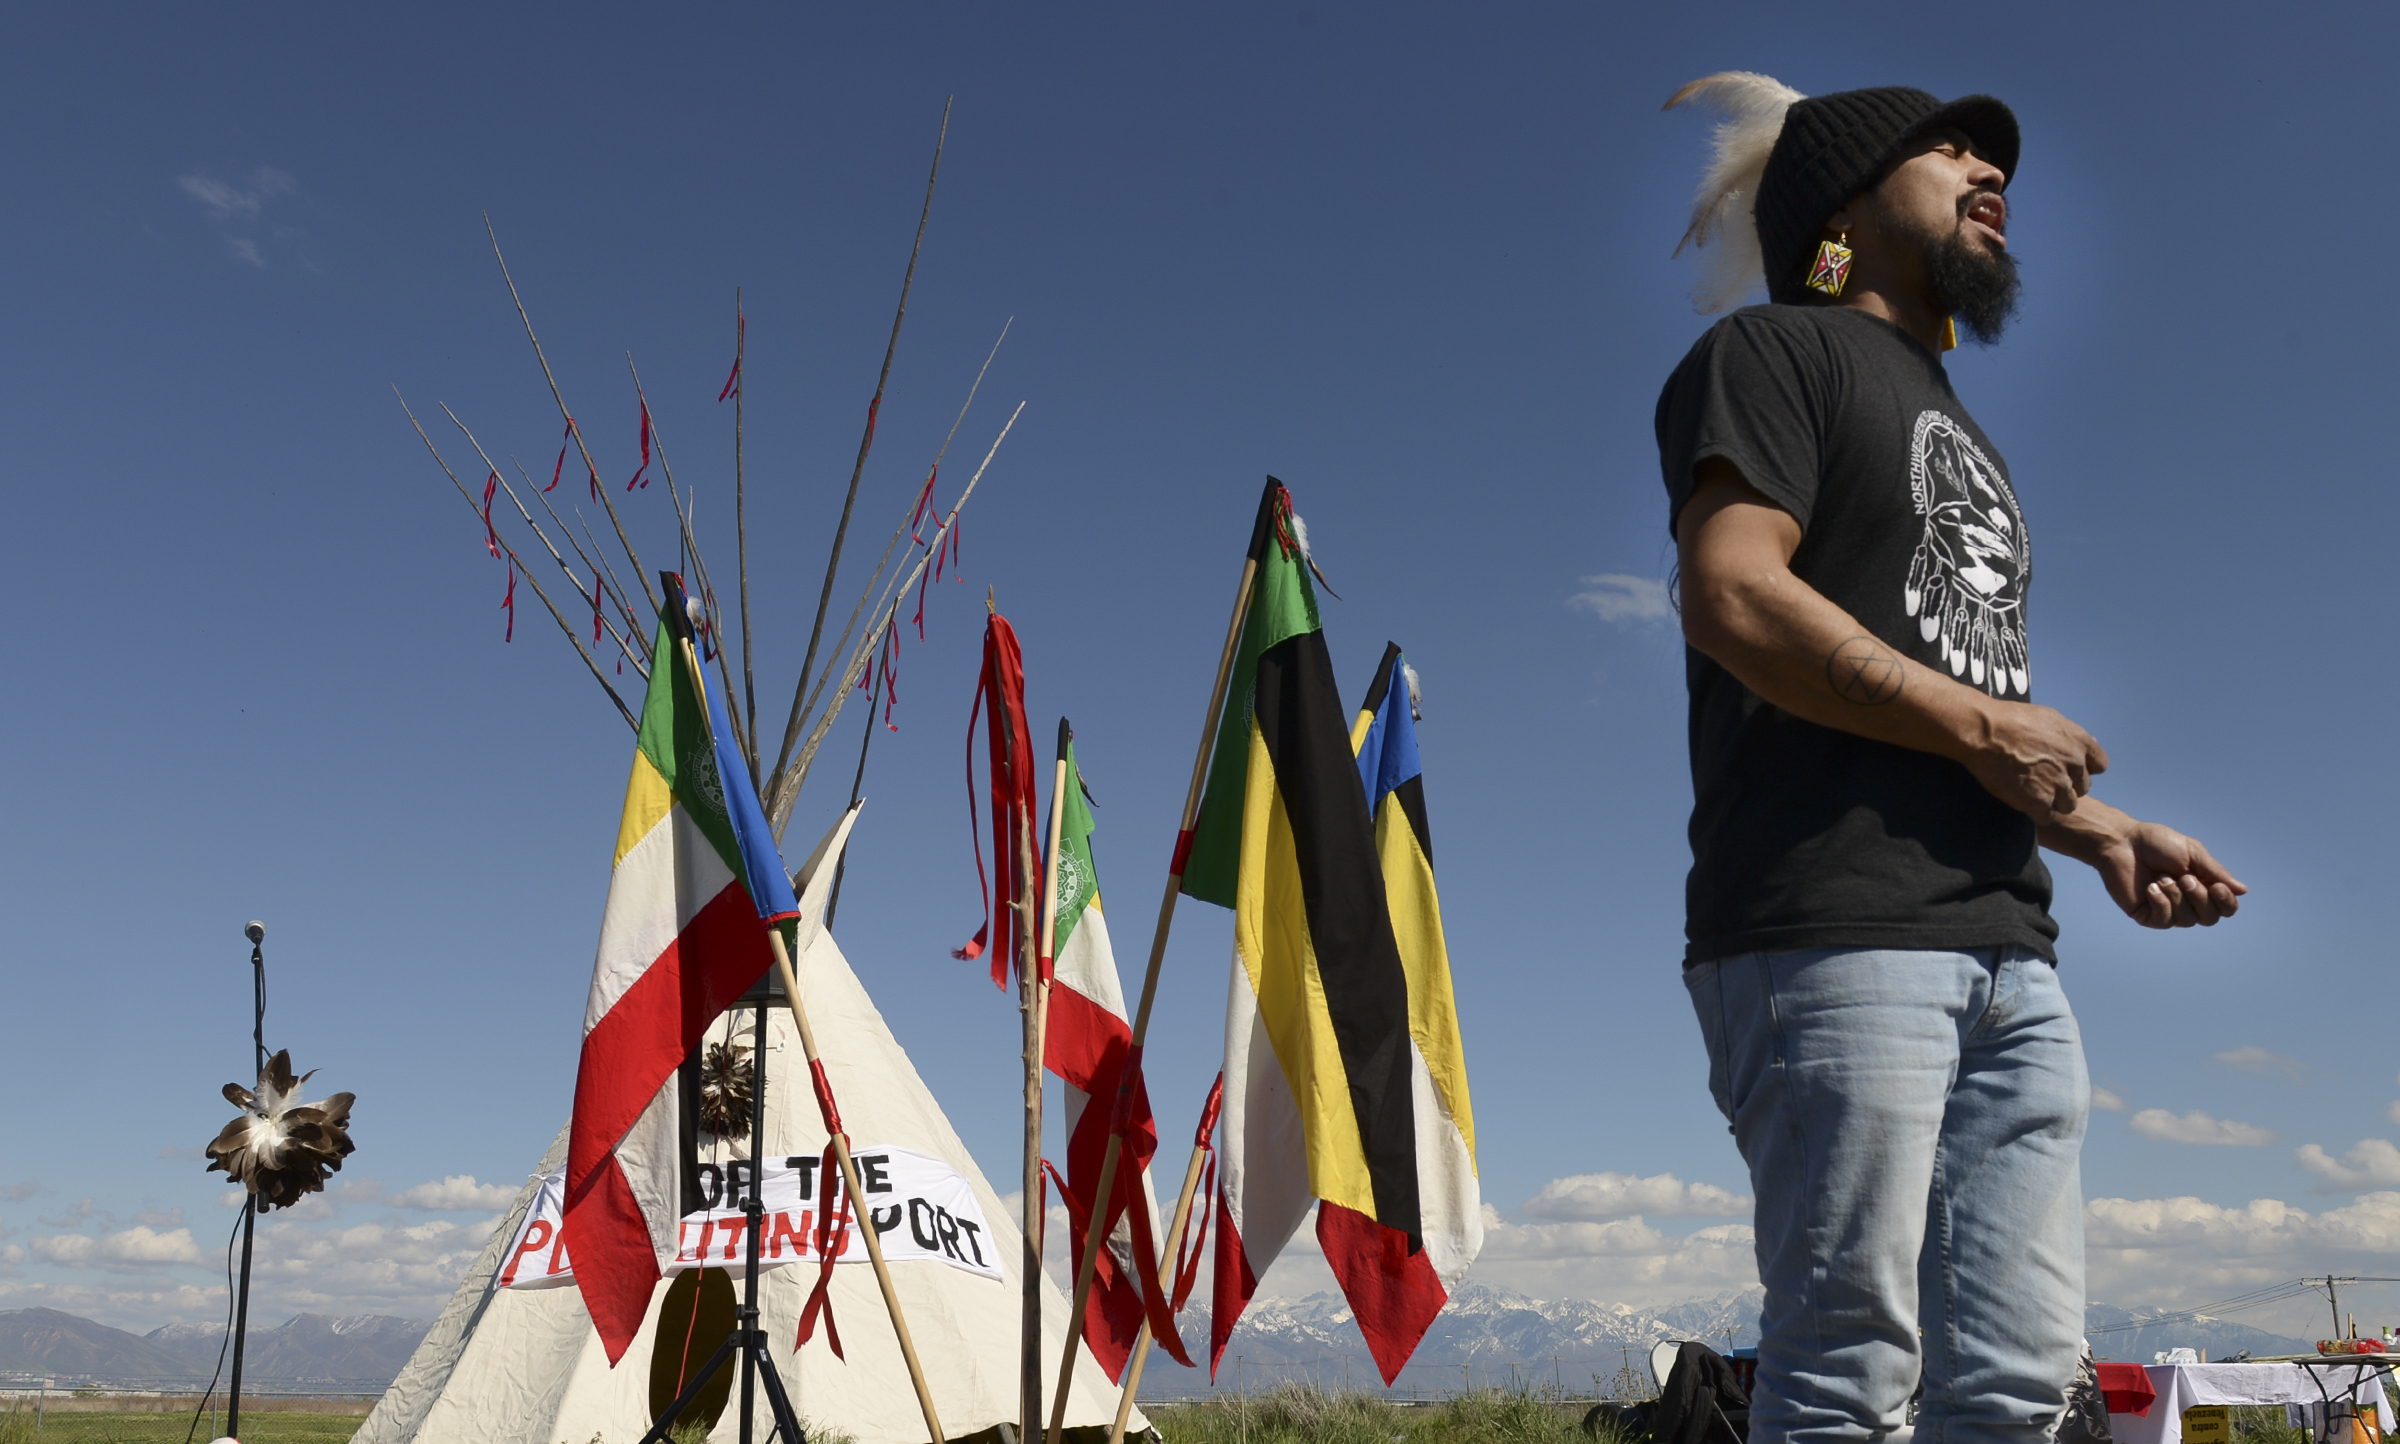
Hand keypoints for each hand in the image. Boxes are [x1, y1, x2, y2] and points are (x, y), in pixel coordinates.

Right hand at [1963, 703, 2109, 821]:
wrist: (1985, 732)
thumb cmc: (2010, 719)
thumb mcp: (2048, 717)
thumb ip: (2066, 735)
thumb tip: (2073, 744)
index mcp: (2079, 741)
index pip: (2099, 765)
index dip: (2082, 769)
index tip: (2067, 769)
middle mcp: (2075, 764)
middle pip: (2083, 788)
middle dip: (2066, 786)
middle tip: (2044, 781)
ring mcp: (2058, 784)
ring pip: (2068, 805)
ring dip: (2054, 802)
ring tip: (2033, 794)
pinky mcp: (2039, 801)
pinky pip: (2047, 816)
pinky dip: (2036, 812)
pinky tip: (2023, 802)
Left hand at [2092, 821, 2247, 927]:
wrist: (2122, 843)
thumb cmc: (2157, 844)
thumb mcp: (2192, 852)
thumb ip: (2216, 872)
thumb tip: (2243, 891)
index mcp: (2203, 886)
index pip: (2226, 908)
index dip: (2226, 902)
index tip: (2217, 887)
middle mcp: (2188, 902)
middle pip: (2210, 918)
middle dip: (2200, 899)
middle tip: (2184, 878)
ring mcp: (2168, 910)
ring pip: (2187, 920)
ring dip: (2176, 897)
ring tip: (2162, 878)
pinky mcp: (2147, 915)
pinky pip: (2164, 920)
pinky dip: (2161, 903)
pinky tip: (2151, 887)